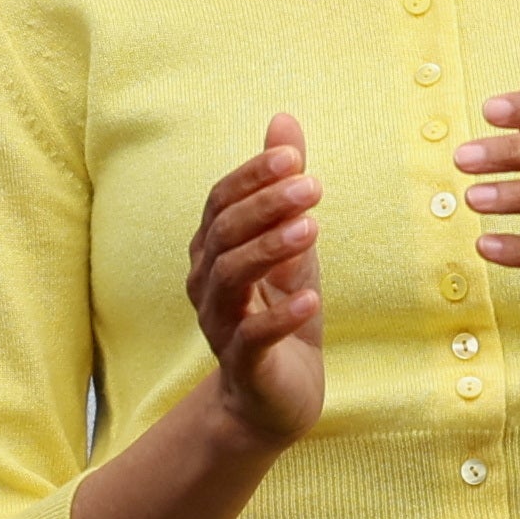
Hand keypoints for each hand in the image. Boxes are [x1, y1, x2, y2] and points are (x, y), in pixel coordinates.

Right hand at [185, 112, 323, 446]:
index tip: (293, 157)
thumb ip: (283, 187)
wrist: (277, 396)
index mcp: (212, 249)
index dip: (252, 177)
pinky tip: (312, 298)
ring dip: (270, 249)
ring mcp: (220, 324)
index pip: (221, 201)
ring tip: (313, 230)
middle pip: (223, 234)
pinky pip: (253, 337)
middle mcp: (206, 283)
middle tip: (312, 186)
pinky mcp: (244, 365)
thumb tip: (283, 122)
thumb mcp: (291, 243)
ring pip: (231, 278)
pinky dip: (280, 317)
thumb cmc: (280, 311)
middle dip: (266, 205)